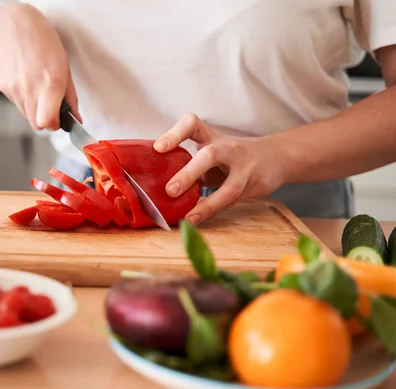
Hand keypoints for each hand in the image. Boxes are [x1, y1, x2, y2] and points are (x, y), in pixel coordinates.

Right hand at [0, 4, 80, 129]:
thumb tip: (75, 119)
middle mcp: (30, 87)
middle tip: (50, 106)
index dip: (54, 124)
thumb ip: (70, 97)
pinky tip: (26, 81)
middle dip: (45, 120)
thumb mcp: (65, 67)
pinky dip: (24, 99)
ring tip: (38, 88)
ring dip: (35, 109)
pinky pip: (17, 104)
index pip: (47, 121)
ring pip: (27, 116)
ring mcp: (14, 88)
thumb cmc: (43, 44)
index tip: (59, 118)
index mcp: (50, 82)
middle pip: (37, 124)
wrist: (13, 27)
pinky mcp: (4, 87)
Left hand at [153, 113, 285, 223]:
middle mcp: (229, 149)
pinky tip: (199, 221)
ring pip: (228, 187)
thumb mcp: (213, 151)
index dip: (175, 134)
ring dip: (207, 204)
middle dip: (189, 173)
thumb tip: (155, 182)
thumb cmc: (233, 156)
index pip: (193, 124)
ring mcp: (244, 168)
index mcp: (213, 137)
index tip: (158, 148)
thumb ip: (190, 163)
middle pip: (210, 156)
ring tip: (188, 217)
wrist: (276, 156)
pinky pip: (233, 202)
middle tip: (170, 190)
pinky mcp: (255, 186)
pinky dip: (215, 212)